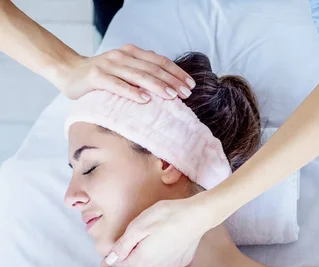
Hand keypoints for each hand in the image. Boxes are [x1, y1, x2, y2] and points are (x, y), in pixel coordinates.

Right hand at [59, 44, 194, 101]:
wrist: (68, 72)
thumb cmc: (100, 77)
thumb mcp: (123, 71)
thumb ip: (140, 75)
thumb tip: (167, 88)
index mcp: (131, 53)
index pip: (159, 61)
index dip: (176, 72)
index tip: (190, 85)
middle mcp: (122, 56)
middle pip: (152, 68)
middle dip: (172, 81)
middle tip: (186, 93)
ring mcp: (109, 65)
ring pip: (138, 76)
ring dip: (157, 86)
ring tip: (172, 96)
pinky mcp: (96, 77)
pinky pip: (117, 85)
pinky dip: (132, 92)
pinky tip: (145, 100)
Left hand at [101, 193, 215, 266]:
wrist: (198, 215)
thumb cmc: (166, 216)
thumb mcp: (138, 227)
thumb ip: (122, 246)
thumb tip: (108, 261)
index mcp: (142, 260)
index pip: (121, 261)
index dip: (114, 255)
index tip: (108, 254)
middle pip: (137, 260)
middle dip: (135, 248)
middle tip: (142, 230)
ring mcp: (170, 265)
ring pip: (152, 259)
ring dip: (151, 249)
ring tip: (158, 231)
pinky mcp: (181, 260)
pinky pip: (167, 257)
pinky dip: (166, 249)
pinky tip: (171, 236)